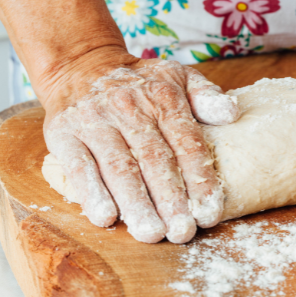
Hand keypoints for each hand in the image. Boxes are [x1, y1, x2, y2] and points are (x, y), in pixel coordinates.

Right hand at [42, 55, 238, 244]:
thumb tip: (231, 114)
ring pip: (118, 167)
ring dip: (135, 203)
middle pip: (153, 159)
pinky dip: (91, 193)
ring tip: (150, 232)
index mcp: (162, 97)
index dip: (199, 180)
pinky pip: (78, 166)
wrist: (79, 63)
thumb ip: (206, 95)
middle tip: (181, 232)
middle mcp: (128, 108)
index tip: (209, 213)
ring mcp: (94, 121)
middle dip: (170, 199)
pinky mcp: (63, 134)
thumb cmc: (136, 81)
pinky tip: (105, 217)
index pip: (185, 142)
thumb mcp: (176, 74)